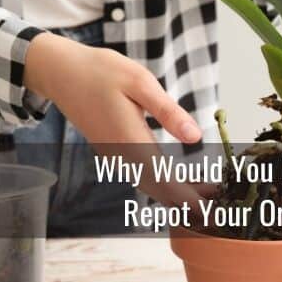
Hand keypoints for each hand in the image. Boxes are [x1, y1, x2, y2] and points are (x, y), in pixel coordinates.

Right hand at [23, 33, 205, 206]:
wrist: (60, 73)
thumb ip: (167, 112)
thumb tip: (195, 137)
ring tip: (208, 194)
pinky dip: (166, 184)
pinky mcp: (116, 153)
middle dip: (189, 202)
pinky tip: (183, 181)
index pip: (164, 180)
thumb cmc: (100, 71)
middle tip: (220, 207)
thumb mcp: (139, 82)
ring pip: (152, 185)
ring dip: (179, 194)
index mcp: (131, 141)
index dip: (189, 199)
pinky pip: (144, 176)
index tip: (211, 210)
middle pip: (160, 190)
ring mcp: (118, 157)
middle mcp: (123, 156)